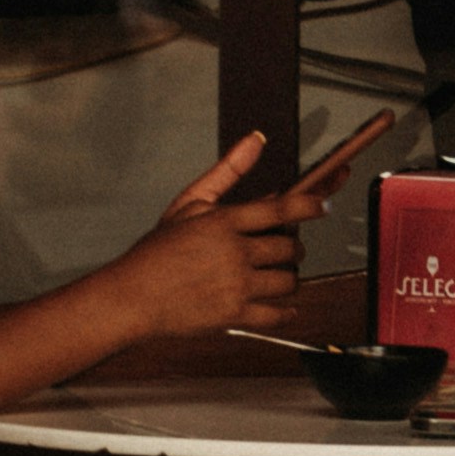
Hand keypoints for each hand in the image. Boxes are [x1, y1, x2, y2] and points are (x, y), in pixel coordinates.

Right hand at [115, 131, 310, 331]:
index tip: (322, 205)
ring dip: (289, 276)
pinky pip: (277, 315)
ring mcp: (236, 286)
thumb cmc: (156, 253)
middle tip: (284, 246)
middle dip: (293, 246)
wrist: (132, 297)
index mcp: (224, 222)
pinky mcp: (234, 315)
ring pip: (289, 280)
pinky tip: (284, 306)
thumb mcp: (188, 203)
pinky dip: (286, 312)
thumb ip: (227, 172)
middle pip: (290, 248)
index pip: (281, 209)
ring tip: (276, 273)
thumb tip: (255, 140)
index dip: (310, 205)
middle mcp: (235, 253)